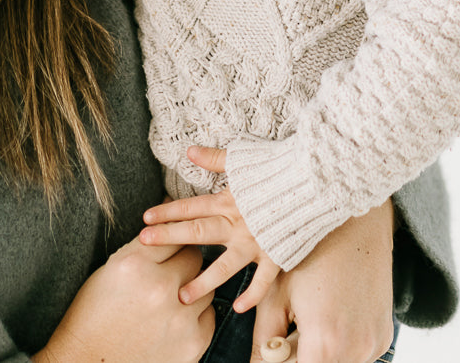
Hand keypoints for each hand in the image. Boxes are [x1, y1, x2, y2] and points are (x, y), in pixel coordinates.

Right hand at [33, 235, 213, 362]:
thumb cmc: (95, 315)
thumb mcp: (113, 269)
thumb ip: (144, 244)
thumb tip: (170, 214)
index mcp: (136, 265)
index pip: (174, 233)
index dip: (172, 238)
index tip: (171, 244)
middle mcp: (160, 289)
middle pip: (194, 257)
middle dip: (183, 262)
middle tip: (170, 273)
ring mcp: (179, 318)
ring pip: (206, 286)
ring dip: (192, 289)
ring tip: (170, 299)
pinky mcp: (193, 343)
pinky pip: (210, 314)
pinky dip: (196, 315)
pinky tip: (176, 319)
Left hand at [140, 146, 281, 310]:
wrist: (314, 179)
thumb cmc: (279, 166)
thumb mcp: (243, 159)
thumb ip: (215, 159)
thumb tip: (189, 150)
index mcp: (228, 200)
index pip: (191, 207)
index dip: (167, 212)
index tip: (145, 219)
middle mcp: (238, 223)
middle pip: (198, 232)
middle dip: (170, 237)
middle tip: (145, 244)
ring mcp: (256, 242)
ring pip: (225, 266)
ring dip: (203, 282)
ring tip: (182, 296)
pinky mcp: (276, 253)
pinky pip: (263, 280)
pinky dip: (252, 295)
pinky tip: (237, 309)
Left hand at [249, 202, 394, 362]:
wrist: (355, 222)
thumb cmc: (310, 251)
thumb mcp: (277, 292)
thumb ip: (264, 339)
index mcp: (325, 343)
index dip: (280, 361)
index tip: (275, 348)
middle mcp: (356, 351)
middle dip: (299, 356)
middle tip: (293, 326)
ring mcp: (374, 345)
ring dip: (320, 353)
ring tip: (312, 315)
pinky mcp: (384, 337)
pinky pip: (356, 354)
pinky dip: (340, 344)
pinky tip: (332, 313)